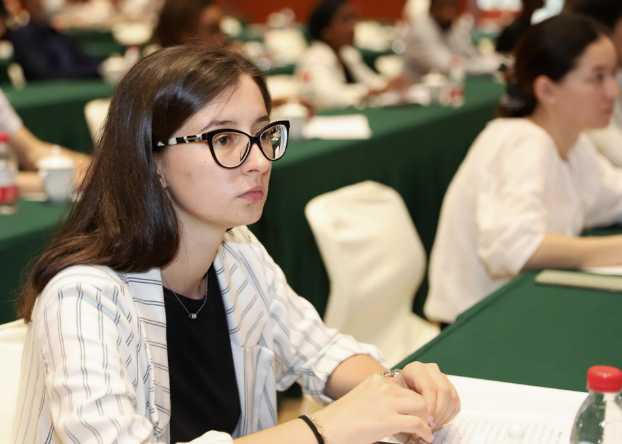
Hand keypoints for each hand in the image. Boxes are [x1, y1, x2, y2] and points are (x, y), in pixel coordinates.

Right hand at [313, 373, 432, 443]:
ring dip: (425, 421)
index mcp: (376, 381)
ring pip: (421, 407)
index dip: (413, 404)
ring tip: (423, 433)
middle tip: (422, 426)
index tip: (416, 415)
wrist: (325, 428)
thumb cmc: (340, 420)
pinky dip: (425, 432)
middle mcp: (384, 387)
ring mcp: (386, 402)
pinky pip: (417, 423)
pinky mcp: (388, 420)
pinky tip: (424, 438)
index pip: (405, 388)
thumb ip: (378, 399)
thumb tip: (394, 411)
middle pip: (417, 396)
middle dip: (423, 412)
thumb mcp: (361, 399)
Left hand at [392, 362, 460, 430]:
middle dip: (439, 412)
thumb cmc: (394, 394)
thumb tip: (418, 423)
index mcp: (415, 369)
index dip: (430, 407)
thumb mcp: (395, 397)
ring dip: (444, 415)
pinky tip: (438, 422)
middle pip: (444, 390)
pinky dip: (449, 415)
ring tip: (433, 426)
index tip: (426, 423)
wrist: (398, 390)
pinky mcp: (450, 386)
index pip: (429, 387)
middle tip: (430, 426)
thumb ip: (406, 406)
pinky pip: (456, 402)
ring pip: (452, 396)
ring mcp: (441, 376)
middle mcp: (430, 369)